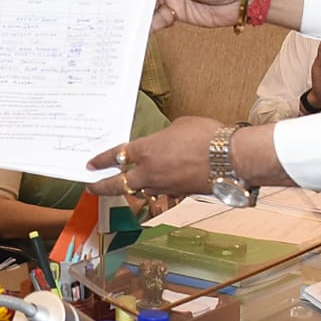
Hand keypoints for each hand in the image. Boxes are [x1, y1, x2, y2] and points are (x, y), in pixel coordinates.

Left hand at [86, 117, 220, 197]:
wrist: (229, 158)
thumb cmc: (206, 135)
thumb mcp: (180, 125)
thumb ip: (165, 136)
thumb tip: (165, 142)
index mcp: (146, 150)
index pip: (116, 156)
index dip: (101, 161)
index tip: (91, 165)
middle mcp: (150, 172)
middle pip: (119, 184)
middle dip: (102, 186)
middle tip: (91, 187)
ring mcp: (164, 186)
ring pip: (141, 191)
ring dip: (132, 189)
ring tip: (126, 187)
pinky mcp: (179, 194)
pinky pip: (163, 194)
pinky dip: (158, 191)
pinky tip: (160, 187)